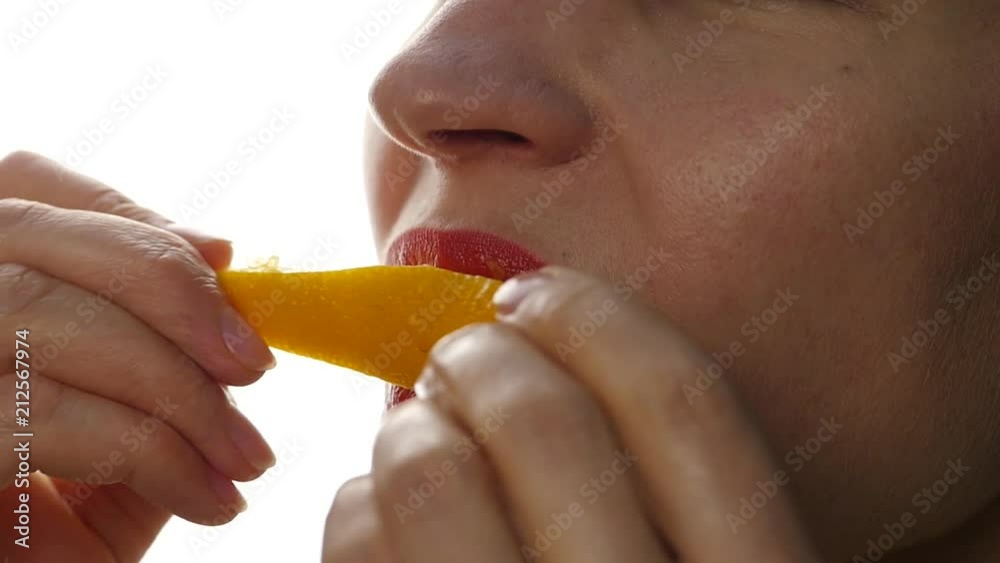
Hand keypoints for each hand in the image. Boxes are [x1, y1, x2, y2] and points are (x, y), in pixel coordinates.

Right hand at [0, 152, 276, 562]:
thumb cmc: (53, 521)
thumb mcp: (113, 416)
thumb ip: (149, 333)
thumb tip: (217, 254)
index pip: (23, 186)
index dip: (129, 216)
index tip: (229, 263)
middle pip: (32, 236)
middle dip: (168, 293)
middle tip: (255, 366)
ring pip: (37, 308)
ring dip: (172, 382)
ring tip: (244, 455)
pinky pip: (40, 413)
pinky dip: (148, 450)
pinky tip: (206, 496)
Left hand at [323, 266, 821, 561]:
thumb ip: (654, 481)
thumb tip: (536, 343)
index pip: (684, 405)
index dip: (600, 319)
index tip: (539, 292)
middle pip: (541, 420)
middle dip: (479, 357)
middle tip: (460, 358)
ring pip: (430, 468)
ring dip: (410, 427)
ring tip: (419, 439)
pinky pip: (359, 537)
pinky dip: (358, 503)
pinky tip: (384, 521)